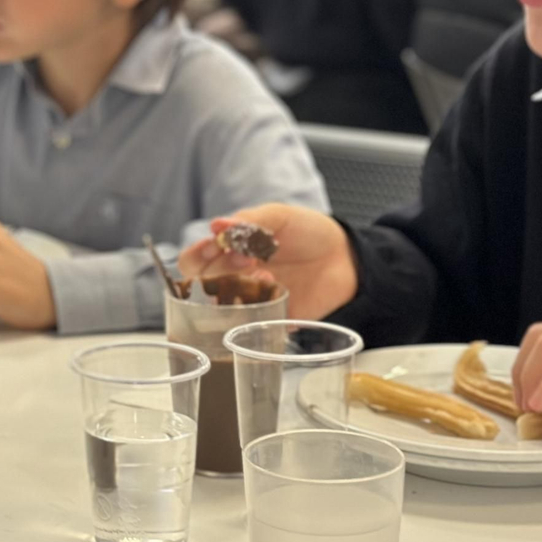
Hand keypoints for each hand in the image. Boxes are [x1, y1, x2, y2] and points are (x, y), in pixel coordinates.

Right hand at [179, 205, 356, 320]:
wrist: (347, 256)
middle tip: (244, 259)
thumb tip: (216, 224)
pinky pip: (254, 325)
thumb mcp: (278, 216)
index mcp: (230, 252)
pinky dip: (259, 309)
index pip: (194, 260)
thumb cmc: (309, 231)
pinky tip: (276, 288)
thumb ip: (247, 221)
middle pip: (203, 286)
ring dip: (238, 291)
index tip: (215, 246)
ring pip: (223, 309)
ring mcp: (252, 301)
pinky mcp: (273, 319)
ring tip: (265, 273)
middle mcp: (235, 278)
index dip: (197, 256)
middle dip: (219, 271)